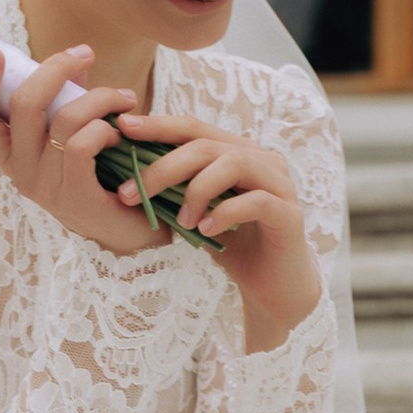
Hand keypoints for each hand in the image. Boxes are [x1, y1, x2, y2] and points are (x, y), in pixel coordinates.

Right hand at [0, 45, 169, 257]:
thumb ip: (70, 99)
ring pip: (63, 120)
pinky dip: (104, 128)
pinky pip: (81, 145)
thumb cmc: (99, 176)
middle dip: (55, 69)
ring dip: (99, 98)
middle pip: (24, 104)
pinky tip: (118, 132)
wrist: (127, 229)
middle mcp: (18, 171)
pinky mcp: (72, 196)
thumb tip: (79, 56)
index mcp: (10, 154)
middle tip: (84, 54)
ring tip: (124, 97)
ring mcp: (43, 186)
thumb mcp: (74, 133)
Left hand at [110, 111, 322, 353]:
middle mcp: (261, 159)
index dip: (158, 125)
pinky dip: (225, 213)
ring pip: (234, 163)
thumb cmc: (230, 244)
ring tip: (180, 221)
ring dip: (197, 190)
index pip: (194, 128)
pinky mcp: (290, 213)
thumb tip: (126, 175)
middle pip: (207, 145)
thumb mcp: (194, 211)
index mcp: (236, 151)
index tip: (123, 127)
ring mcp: (280, 183)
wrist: (271, 287)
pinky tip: (206, 230)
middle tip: (130, 194)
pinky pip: (256, 201)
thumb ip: (173, 189)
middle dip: (163, 167)